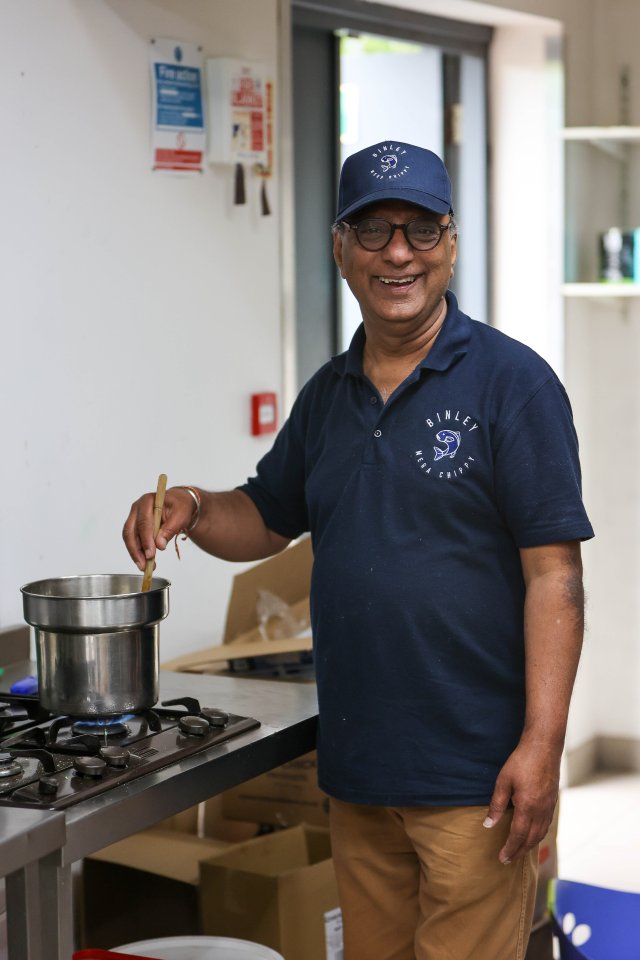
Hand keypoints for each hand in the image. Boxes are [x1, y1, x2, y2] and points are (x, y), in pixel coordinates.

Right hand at [123, 487, 196, 569]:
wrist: (179, 504)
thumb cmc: (180, 506)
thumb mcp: (181, 516)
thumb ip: (170, 529)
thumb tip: (159, 545)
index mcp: (148, 501)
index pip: (143, 522)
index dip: (146, 540)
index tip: (150, 554)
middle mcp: (137, 508)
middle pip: (130, 531)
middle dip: (136, 550)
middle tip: (144, 565)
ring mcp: (134, 517)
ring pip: (129, 537)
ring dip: (135, 553)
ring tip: (144, 567)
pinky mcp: (135, 526)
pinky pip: (133, 540)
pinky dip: (138, 552)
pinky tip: (145, 562)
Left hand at [483, 740, 558, 863]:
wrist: (544, 747)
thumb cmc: (521, 761)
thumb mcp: (503, 781)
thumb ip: (496, 804)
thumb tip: (489, 825)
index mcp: (527, 807)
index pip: (518, 836)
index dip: (510, 849)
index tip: (502, 858)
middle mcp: (541, 811)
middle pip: (531, 839)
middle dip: (519, 851)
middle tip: (508, 860)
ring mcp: (549, 807)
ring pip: (541, 833)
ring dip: (530, 845)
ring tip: (519, 851)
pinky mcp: (553, 801)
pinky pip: (546, 824)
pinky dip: (539, 834)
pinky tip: (533, 834)